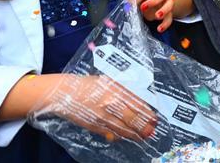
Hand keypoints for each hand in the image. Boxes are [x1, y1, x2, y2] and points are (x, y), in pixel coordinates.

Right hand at [36, 74, 156, 141]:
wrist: (64, 92)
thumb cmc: (86, 85)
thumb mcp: (107, 81)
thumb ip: (122, 90)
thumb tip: (137, 99)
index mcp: (116, 90)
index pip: (136, 103)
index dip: (147, 113)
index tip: (154, 118)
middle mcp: (111, 103)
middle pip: (132, 118)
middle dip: (143, 126)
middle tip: (151, 131)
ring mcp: (102, 116)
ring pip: (122, 128)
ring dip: (133, 134)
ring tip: (141, 137)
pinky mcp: (93, 125)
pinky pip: (109, 133)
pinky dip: (117, 136)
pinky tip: (123, 137)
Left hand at [130, 0, 175, 33]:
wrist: (158, 0)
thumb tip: (128, 0)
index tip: (130, 1)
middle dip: (153, 1)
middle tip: (143, 7)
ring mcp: (166, 3)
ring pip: (169, 4)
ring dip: (164, 10)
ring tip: (157, 16)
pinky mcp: (169, 13)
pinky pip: (169, 18)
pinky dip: (165, 24)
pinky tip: (159, 29)